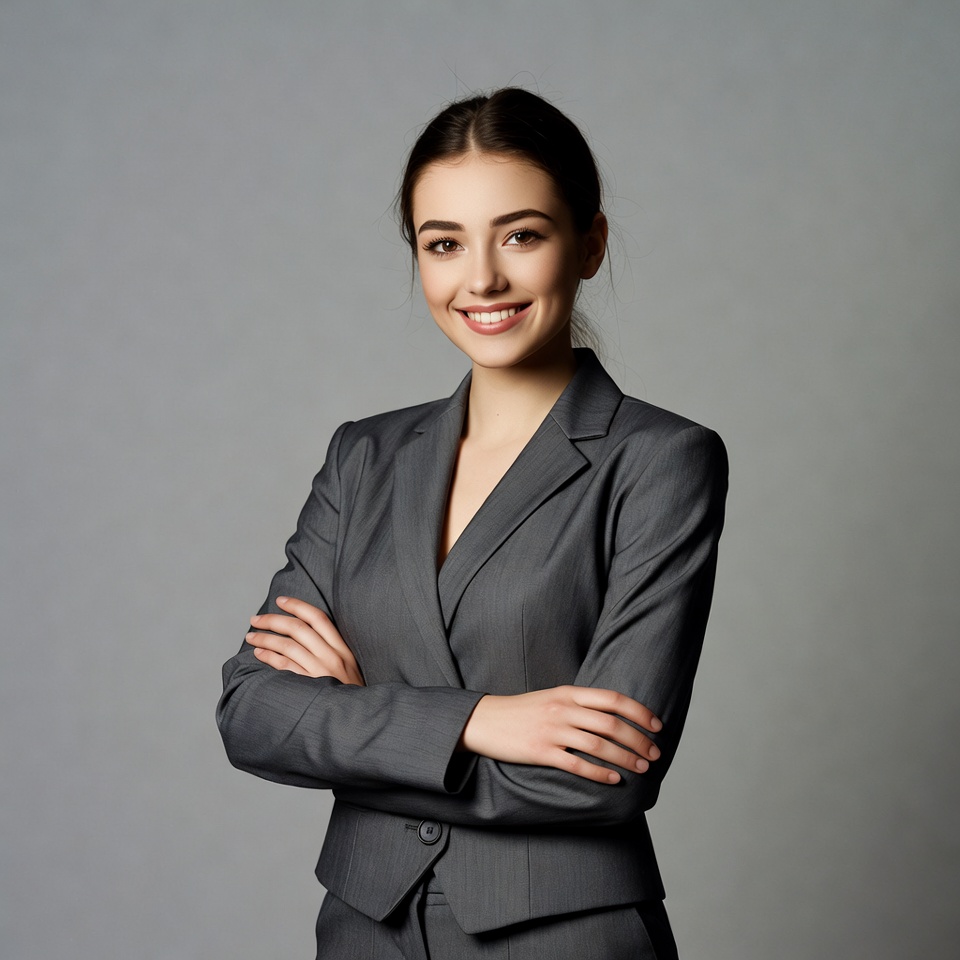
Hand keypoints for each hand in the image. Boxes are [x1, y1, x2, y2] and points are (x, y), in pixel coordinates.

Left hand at [245, 596, 363, 685]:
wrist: (355, 720)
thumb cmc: (349, 695)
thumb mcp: (349, 668)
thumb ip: (332, 651)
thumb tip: (303, 635)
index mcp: (343, 650)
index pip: (318, 618)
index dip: (297, 606)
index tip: (280, 600)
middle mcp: (332, 657)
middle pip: (298, 629)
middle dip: (273, 620)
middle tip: (255, 619)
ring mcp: (320, 672)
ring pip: (287, 646)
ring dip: (265, 638)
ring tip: (251, 636)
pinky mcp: (308, 687)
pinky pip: (284, 667)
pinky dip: (269, 657)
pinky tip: (259, 653)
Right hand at [459, 686, 661, 783]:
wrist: (484, 720)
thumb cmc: (522, 711)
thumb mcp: (552, 698)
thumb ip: (580, 704)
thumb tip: (613, 717)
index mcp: (568, 693)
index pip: (613, 699)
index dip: (640, 713)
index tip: (657, 726)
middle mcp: (563, 709)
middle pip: (611, 724)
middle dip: (639, 740)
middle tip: (654, 754)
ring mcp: (552, 730)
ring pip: (599, 745)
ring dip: (625, 758)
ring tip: (641, 768)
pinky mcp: (541, 752)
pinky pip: (577, 764)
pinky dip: (599, 773)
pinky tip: (614, 780)